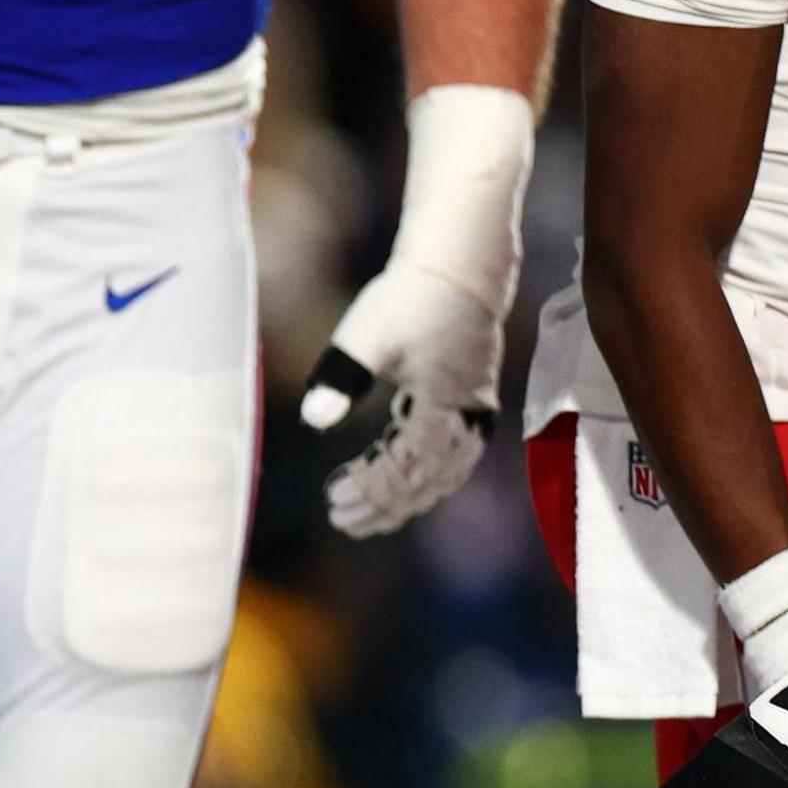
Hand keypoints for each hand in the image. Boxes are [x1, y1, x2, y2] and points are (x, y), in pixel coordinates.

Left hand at [300, 265, 502, 537]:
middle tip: (341, 519)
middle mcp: (469, 416)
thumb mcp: (368, 335)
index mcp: (447, 401)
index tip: (335, 498)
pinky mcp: (469, 408)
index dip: (373, 488)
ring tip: (361, 518)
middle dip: (384, 504)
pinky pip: (448, 459)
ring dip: (402, 499)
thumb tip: (313, 419)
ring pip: (442, 475)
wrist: (457, 269)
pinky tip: (389, 490)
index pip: (410, 464)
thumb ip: (343, 377)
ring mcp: (474, 414)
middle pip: (428, 480)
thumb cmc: (411, 297)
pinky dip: (418, 479)